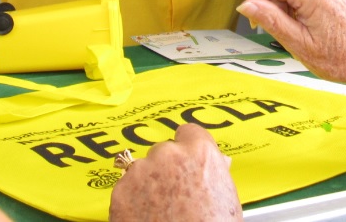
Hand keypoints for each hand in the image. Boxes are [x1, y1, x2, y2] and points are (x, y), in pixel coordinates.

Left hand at [109, 124, 239, 220]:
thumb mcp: (226, 199)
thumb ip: (214, 173)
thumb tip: (211, 165)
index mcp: (200, 152)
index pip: (189, 132)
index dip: (188, 149)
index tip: (187, 160)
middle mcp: (168, 154)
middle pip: (165, 151)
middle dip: (167, 168)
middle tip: (175, 194)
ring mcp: (141, 171)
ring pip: (143, 169)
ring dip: (148, 183)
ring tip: (160, 210)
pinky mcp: (120, 191)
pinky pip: (126, 188)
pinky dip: (132, 200)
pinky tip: (146, 217)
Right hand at [237, 0, 345, 86]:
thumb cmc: (339, 57)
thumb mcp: (298, 44)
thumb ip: (271, 20)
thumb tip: (245, 5)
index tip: (259, 19)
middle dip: (272, 4)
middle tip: (286, 30)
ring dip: (285, 5)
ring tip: (300, 28)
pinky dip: (297, 2)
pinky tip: (308, 21)